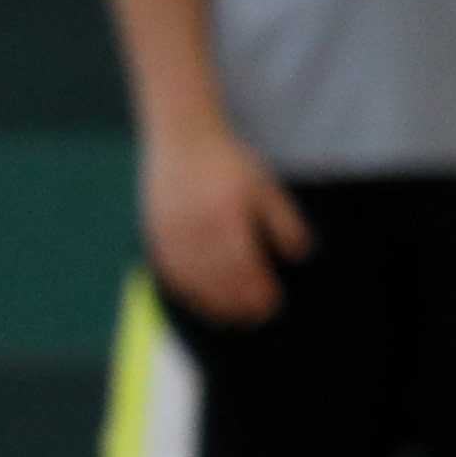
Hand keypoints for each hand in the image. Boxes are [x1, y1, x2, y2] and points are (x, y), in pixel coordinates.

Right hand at [141, 125, 308, 324]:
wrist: (182, 138)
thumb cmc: (231, 163)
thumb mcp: (266, 188)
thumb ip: (284, 222)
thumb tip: (299, 257)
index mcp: (226, 217)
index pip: (245, 267)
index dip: (258, 290)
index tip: (274, 305)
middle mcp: (196, 228)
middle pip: (219, 279)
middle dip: (240, 302)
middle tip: (257, 318)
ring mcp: (172, 232)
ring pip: (193, 280)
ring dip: (213, 303)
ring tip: (233, 318)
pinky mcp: (156, 232)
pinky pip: (170, 270)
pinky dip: (186, 290)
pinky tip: (202, 301)